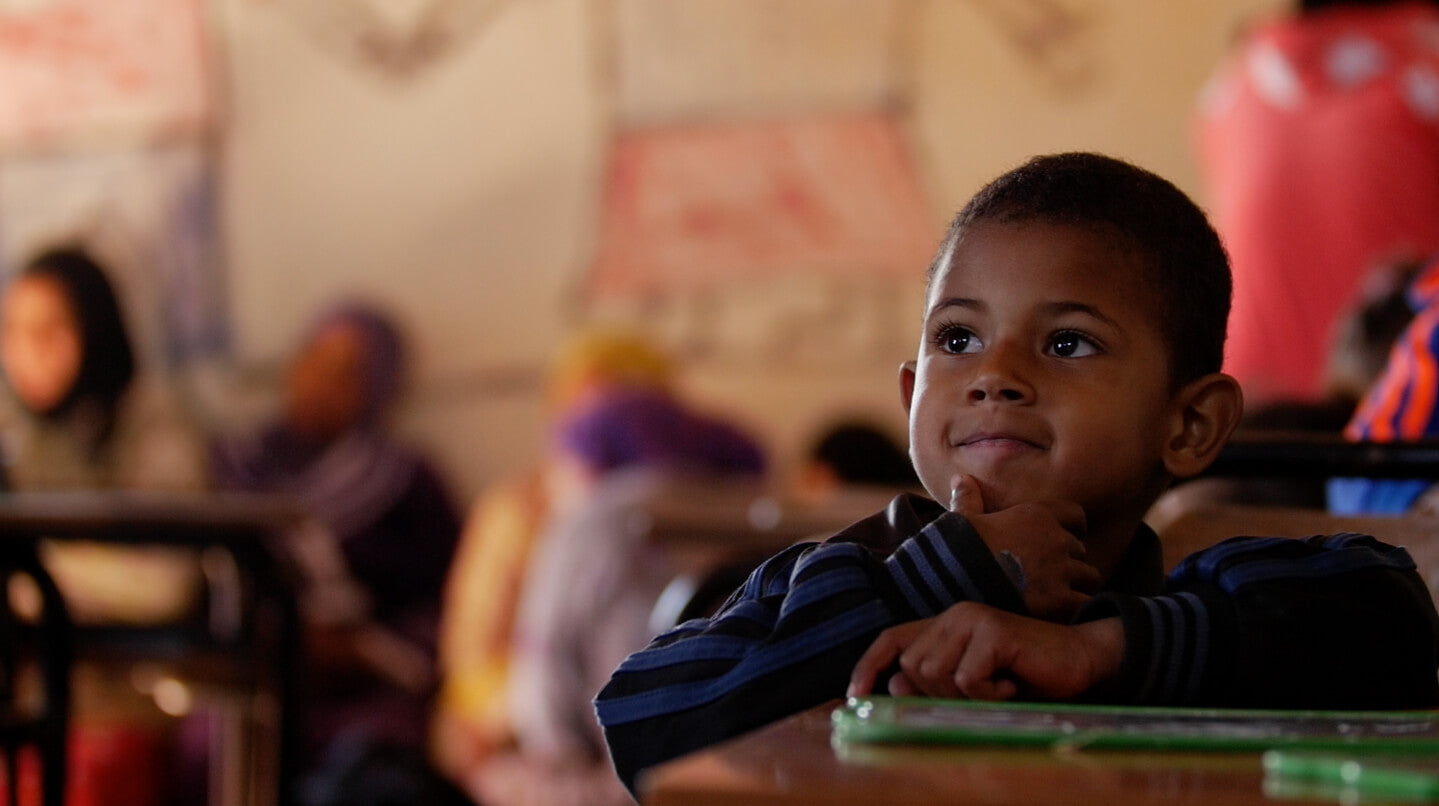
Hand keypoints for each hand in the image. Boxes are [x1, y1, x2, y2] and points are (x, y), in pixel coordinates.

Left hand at [848, 602, 1123, 700]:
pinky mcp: (993, 632)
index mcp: (944, 624)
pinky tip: (1011, 685)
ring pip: (935, 674)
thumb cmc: (1026, 675)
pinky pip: (967, 680)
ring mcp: (973, 620)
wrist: (1079, 660)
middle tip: (979, 693)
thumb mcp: (975, 684)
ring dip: (966, 695)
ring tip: (997, 686)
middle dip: (938, 693)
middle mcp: (953, 615)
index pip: (892, 639)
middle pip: (912, 667)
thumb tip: (894, 686)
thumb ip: (936, 683)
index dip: (868, 666)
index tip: (855, 695)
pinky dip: (988, 695)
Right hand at [950, 474, 1099, 620]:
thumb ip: (967, 498)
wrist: (959, 581)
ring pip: (1090, 575)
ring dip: (1078, 585)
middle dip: (1070, 560)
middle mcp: (1056, 539)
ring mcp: (1061, 570)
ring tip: (1060, 596)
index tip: (1066, 537)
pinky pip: (1084, 602)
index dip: (1073, 527)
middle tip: (1052, 574)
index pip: (1075, 514)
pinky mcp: (1061, 600)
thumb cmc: (959, 548)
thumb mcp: (961, 519)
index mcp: (1037, 515)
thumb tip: (959, 478)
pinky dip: (1077, 608)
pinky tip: (1063, 614)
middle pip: (1080, 549)